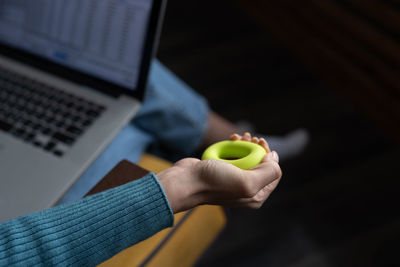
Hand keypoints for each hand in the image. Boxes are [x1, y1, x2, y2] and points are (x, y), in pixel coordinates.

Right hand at [157, 133, 281, 212]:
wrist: (187, 181)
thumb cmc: (214, 182)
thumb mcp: (247, 181)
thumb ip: (269, 172)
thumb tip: (274, 158)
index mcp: (256, 196)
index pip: (274, 172)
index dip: (270, 155)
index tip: (260, 142)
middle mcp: (247, 189)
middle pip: (261, 163)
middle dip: (257, 147)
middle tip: (250, 137)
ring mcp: (234, 180)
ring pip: (247, 157)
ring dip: (245, 144)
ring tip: (238, 137)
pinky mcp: (223, 171)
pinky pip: (234, 156)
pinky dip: (234, 146)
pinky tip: (230, 139)